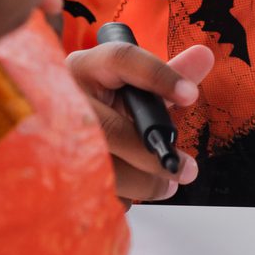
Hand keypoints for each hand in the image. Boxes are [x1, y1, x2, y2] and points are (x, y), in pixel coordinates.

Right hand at [67, 41, 214, 202]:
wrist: (54, 131)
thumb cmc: (101, 106)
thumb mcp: (132, 90)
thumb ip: (168, 77)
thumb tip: (204, 56)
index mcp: (85, 67)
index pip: (120, 60)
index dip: (158, 75)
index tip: (191, 95)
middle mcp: (63, 96)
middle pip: (109, 128)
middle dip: (151, 155)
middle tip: (185, 168)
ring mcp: (50, 135)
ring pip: (99, 165)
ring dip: (141, 182)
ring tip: (166, 185)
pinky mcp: (51, 170)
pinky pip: (90, 190)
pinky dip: (119, 197)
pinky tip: (130, 194)